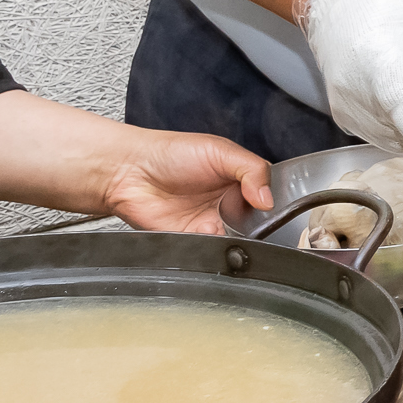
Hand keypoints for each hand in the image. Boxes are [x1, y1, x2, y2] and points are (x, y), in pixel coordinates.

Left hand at [93, 129, 270, 235]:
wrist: (130, 172)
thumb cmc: (169, 154)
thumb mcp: (220, 151)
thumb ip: (252, 170)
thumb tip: (268, 199)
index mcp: (239, 180)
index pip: (269, 196)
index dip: (273, 202)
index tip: (268, 203)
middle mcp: (228, 204)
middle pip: (257, 223)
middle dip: (259, 224)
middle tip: (252, 215)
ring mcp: (212, 224)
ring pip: (238, 241)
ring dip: (238, 237)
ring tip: (230, 223)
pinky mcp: (193, 242)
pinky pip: (213, 252)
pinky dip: (216, 248)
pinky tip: (211, 231)